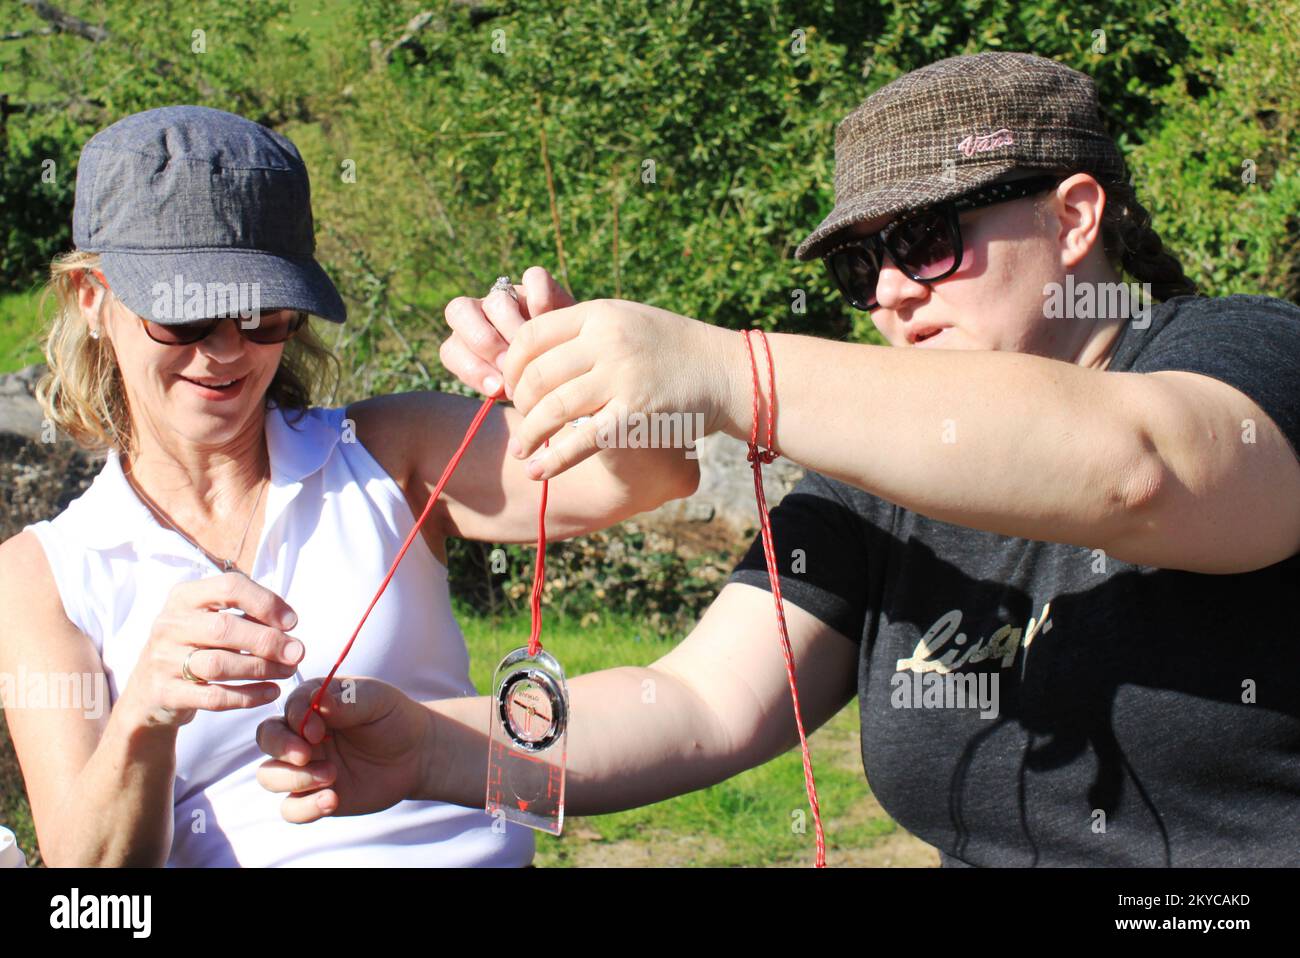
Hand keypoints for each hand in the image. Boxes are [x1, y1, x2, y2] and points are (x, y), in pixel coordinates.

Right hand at [116, 572, 302, 730]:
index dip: (265, 603)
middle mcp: (170, 624)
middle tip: (297, 652)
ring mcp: (163, 659)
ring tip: (288, 672)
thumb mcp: (212, 622)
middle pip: (224, 629)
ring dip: (261, 669)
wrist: (149, 692)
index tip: (292, 622)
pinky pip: (214, 697)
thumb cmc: (194, 648)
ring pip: (220, 665)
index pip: (229, 587)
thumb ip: (247, 618)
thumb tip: (289, 628)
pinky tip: (270, 692)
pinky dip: (248, 696)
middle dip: (268, 641)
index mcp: (185, 597)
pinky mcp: (166, 693)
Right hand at [255, 677, 431, 821]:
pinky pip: (291, 809)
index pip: (287, 709)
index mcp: (312, 705)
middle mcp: (301, 735)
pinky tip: (332, 800)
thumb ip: (347, 700)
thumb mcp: (376, 699)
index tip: (318, 729)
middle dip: (280, 747)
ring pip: (270, 776)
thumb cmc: (393, 717)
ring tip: (331, 776)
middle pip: (267, 739)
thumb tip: (319, 701)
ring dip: (294, 779)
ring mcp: (305, 768)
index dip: (296, 720)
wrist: (417, 753)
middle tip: (306, 755)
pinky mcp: (314, 796)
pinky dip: (305, 808)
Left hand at [440, 266, 575, 398]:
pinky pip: (534, 279)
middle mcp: (483, 315)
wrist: (578, 372)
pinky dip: (541, 301)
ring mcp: (510, 296)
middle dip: (483, 342)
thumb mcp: (517, 393)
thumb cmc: (542, 388)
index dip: (471, 369)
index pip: (451, 349)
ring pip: (496, 300)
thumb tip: (497, 386)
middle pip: (458, 311)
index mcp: (468, 345)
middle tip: (508, 365)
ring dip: (513, 328)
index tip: (497, 389)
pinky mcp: (539, 285)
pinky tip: (555, 327)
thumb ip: (500, 388)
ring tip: (536, 352)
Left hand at [501, 299, 734, 478]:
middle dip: (519, 403)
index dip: (511, 364)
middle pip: (536, 375)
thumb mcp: (628, 321)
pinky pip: (580, 441)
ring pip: (551, 409)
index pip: (531, 336)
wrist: (728, 372)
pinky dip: (553, 461)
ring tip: (521, 451)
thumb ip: (585, 331)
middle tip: (522, 420)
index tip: (511, 385)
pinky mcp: (635, 415)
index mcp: (600, 314)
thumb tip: (530, 352)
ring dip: (529, 434)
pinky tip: (538, 472)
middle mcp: (607, 342)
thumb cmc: (674, 349)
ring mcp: (621, 378)